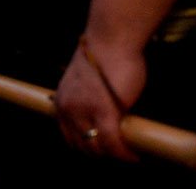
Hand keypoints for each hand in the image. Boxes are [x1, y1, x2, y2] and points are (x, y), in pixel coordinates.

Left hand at [53, 37, 144, 161]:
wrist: (111, 40)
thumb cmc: (104, 57)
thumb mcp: (83, 83)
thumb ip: (85, 102)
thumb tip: (100, 123)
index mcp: (60, 102)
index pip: (69, 138)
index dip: (87, 148)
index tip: (103, 150)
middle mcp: (68, 109)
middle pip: (83, 147)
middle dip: (102, 154)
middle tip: (120, 153)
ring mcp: (84, 112)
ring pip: (98, 148)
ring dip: (114, 155)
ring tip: (129, 154)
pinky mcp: (105, 112)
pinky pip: (113, 143)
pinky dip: (124, 154)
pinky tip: (135, 155)